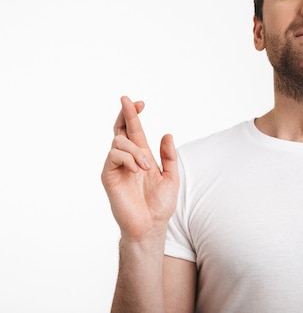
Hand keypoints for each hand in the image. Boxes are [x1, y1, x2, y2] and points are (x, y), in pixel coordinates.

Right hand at [101, 96, 178, 241]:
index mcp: (141, 156)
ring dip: (135, 150)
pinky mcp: (108, 176)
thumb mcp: (170, 177)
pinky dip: (128, 158)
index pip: (134, 131)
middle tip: (130, 101)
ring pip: (119, 142)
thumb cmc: (160, 205)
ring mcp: (116, 167)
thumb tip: (167, 134)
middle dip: (125, 114)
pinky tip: (137, 169)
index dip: (134, 115)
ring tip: (147, 167)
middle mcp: (127, 159)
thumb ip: (168, 156)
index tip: (141, 103)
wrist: (150, 225)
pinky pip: (114, 156)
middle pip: (120, 129)